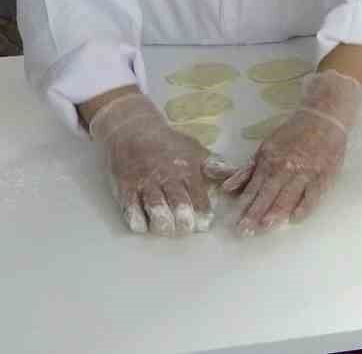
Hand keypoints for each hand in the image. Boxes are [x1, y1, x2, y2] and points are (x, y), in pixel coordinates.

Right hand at [88, 93, 235, 235]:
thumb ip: (214, 165)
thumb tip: (235, 173)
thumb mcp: (194, 150)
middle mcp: (167, 178)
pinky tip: (143, 226)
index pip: (198, 196)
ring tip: (167, 230)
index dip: (203, 213)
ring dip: (162, 222)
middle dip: (184, 220)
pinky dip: (137, 219)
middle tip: (187, 229)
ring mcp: (145, 183)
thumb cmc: (168, 143)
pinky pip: (130, 207)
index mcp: (186, 170)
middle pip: (178, 203)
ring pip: (155, 206)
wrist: (133, 130)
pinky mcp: (126, 187)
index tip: (205, 225)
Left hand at [224, 70, 361, 235]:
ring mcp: (305, 171)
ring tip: (265, 226)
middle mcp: (285, 167)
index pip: (254, 187)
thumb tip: (228, 188)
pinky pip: (313, 194)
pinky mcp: (323, 174)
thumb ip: (249, 170)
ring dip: (276, 211)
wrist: (324, 118)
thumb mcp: (266, 147)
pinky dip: (305, 206)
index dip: (245, 205)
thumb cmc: (293, 134)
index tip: (235, 222)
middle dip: (255, 213)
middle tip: (245, 231)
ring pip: (288, 195)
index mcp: (269, 160)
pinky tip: (296, 218)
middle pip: (268, 194)